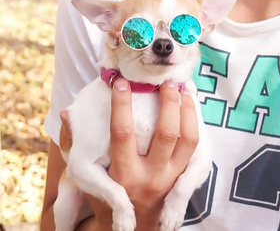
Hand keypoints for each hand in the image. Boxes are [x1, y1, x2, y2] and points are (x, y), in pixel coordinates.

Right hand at [60, 78, 198, 230]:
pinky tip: (191, 106)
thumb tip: (66, 114)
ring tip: (184, 88)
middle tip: (165, 80)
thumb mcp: (88, 177)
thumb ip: (76, 144)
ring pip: (187, 139)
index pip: (122, 132)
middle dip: (167, 102)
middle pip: (165, 133)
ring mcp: (171, 177)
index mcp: (123, 173)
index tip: (121, 82)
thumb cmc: (108, 200)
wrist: (137, 229)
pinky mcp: (183, 177)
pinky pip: (195, 147)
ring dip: (187, 110)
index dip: (121, 104)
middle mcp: (151, 175)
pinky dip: (194, 123)